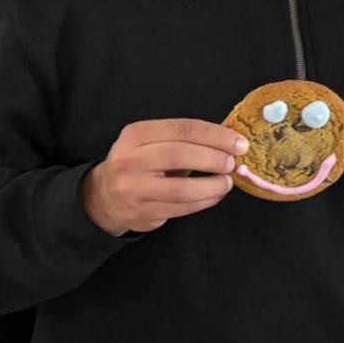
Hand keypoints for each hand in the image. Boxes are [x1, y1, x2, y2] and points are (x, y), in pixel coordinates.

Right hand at [82, 118, 247, 235]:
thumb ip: (185, 139)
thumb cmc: (140, 163)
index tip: (239, 142)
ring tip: (227, 182)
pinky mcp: (143, 213)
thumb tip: (230, 141)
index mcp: (136, 135)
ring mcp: (134, 189)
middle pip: (180, 155)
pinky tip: (215, 194)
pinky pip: (182, 208)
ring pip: (182, 189)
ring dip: (213, 185)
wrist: (104, 196)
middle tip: (232, 162)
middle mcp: (130, 160)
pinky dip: (205, 201)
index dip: (215, 135)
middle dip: (214, 158)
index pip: (182, 129)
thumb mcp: (152, 142)